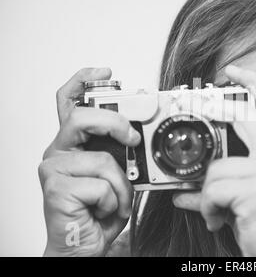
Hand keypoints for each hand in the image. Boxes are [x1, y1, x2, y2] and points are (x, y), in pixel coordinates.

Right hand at [39, 68, 139, 255]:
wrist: (82, 245)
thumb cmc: (98, 210)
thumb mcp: (115, 174)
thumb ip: (119, 153)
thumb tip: (139, 136)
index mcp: (72, 144)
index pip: (69, 102)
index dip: (83, 81)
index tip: (104, 73)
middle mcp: (58, 152)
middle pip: (81, 117)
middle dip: (115, 124)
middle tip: (133, 139)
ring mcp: (54, 170)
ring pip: (102, 159)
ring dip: (121, 185)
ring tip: (115, 200)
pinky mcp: (56, 189)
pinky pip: (102, 185)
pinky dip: (114, 200)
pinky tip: (102, 210)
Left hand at [173, 65, 255, 255]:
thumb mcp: (251, 194)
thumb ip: (225, 181)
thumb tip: (184, 186)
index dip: (254, 82)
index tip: (234, 70)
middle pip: (244, 115)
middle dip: (215, 107)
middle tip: (196, 104)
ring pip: (216, 167)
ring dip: (208, 194)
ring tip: (218, 211)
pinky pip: (212, 189)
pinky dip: (208, 208)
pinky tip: (219, 221)